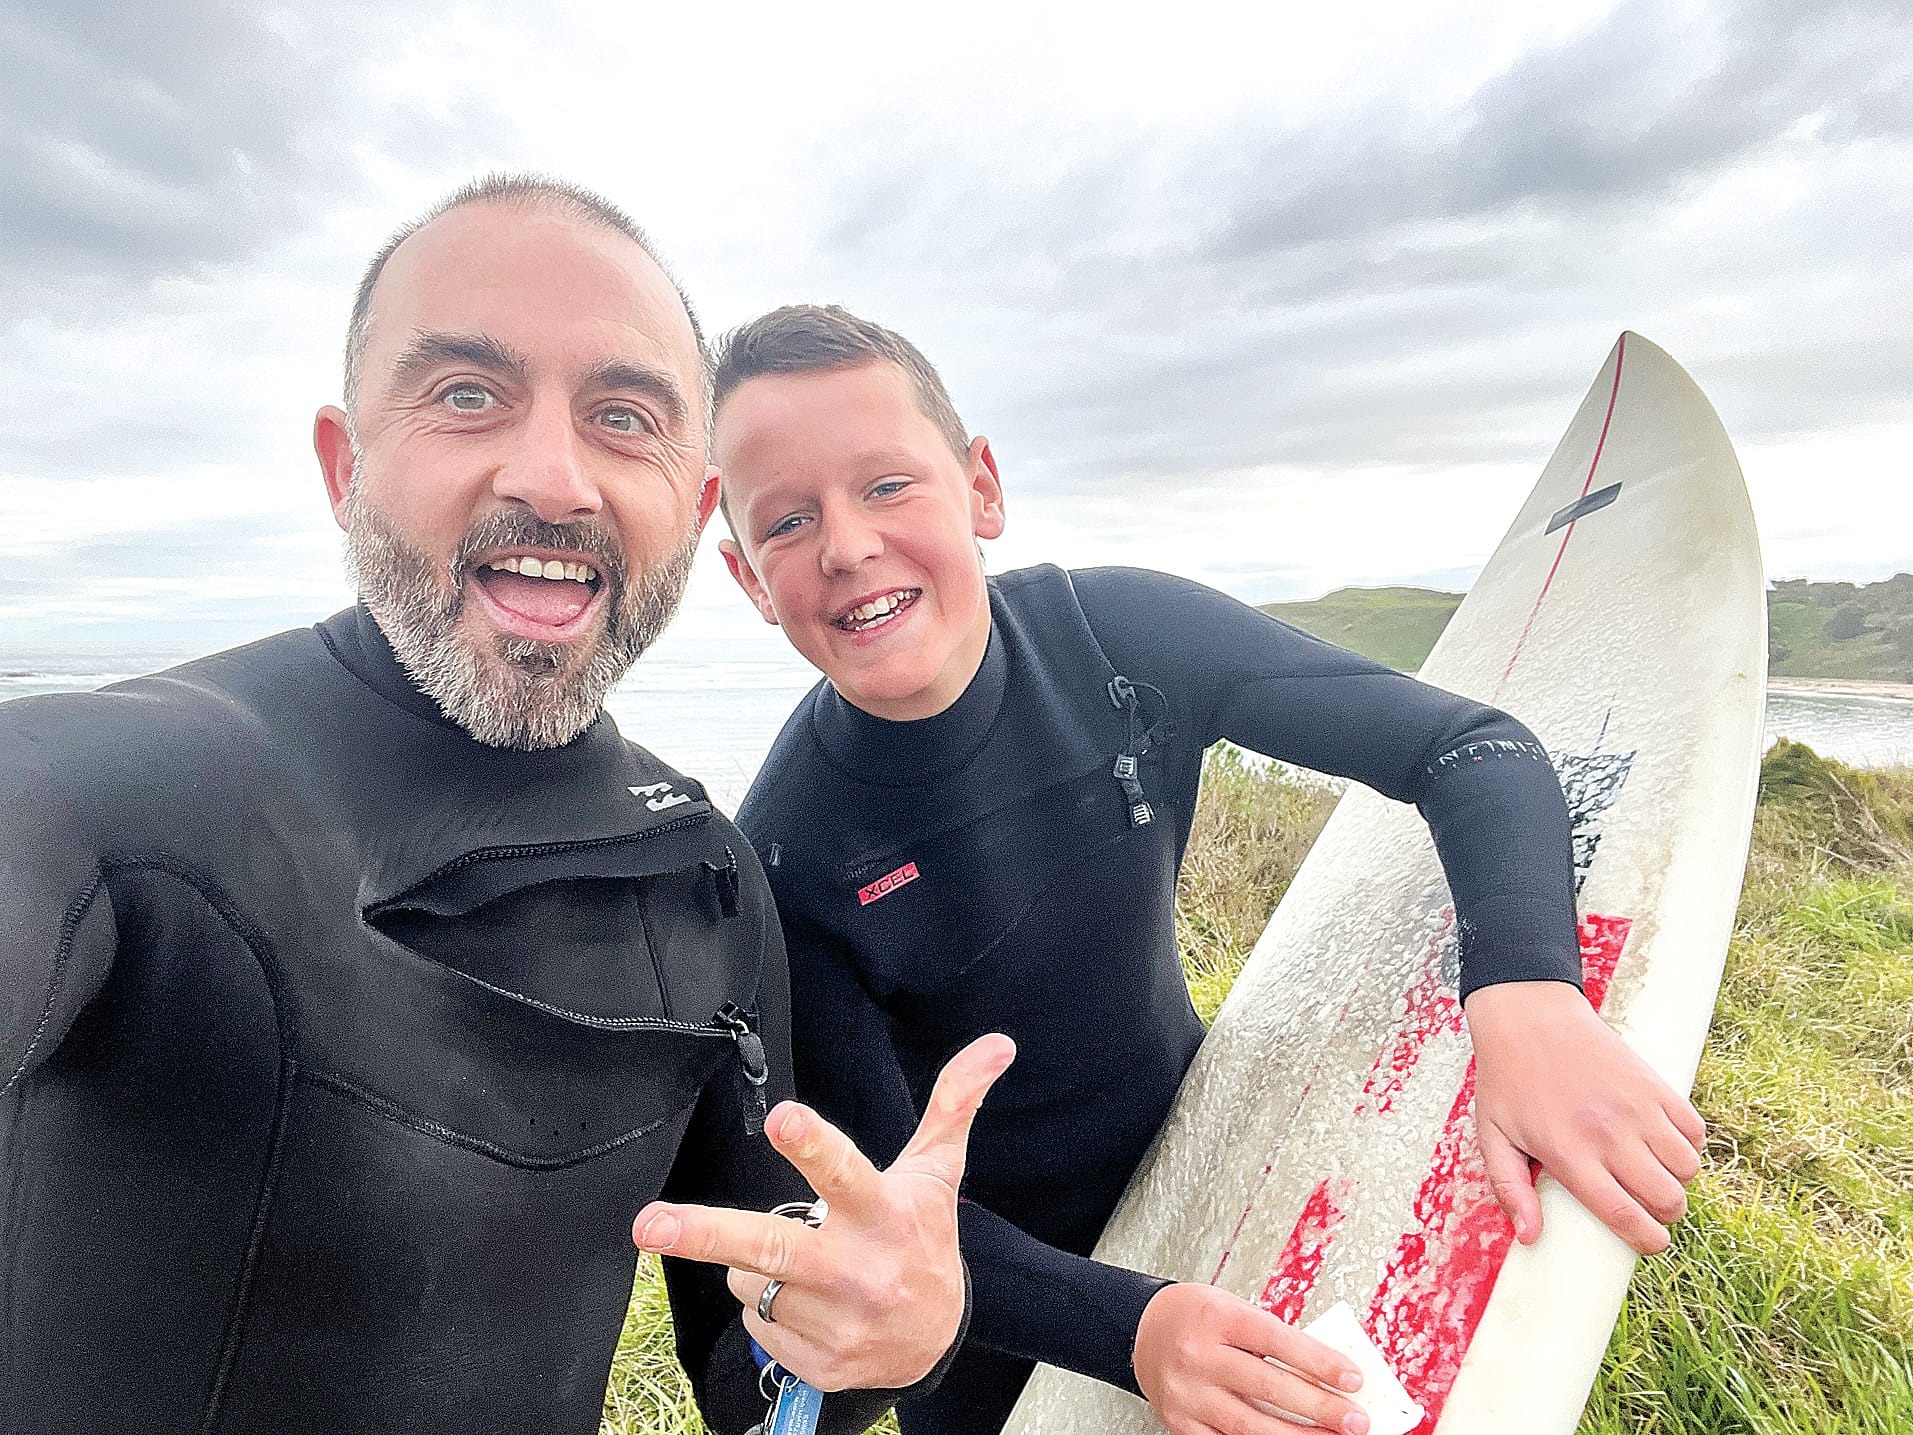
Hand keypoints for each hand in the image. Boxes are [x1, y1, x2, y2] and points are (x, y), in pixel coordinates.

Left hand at [631, 1034, 1015, 1390]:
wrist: (937, 1340)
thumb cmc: (924, 1239)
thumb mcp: (937, 1173)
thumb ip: (955, 1105)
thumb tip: (997, 1044)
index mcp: (883, 1214)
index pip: (844, 1172)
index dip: (812, 1143)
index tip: (782, 1116)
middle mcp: (857, 1270)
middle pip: (769, 1247)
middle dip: (704, 1234)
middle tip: (649, 1225)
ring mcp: (834, 1323)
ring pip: (749, 1280)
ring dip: (756, 1265)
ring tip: (804, 1261)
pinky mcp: (814, 1363)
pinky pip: (754, 1323)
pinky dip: (767, 1306)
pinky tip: (806, 1301)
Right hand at [1134, 1282, 1368, 1434]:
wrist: (1143, 1329)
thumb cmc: (1197, 1316)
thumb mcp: (1234, 1309)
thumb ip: (1275, 1339)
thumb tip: (1325, 1374)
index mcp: (1216, 1317)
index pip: (1277, 1342)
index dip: (1319, 1362)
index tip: (1353, 1379)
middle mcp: (1198, 1355)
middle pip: (1270, 1387)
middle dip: (1320, 1408)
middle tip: (1356, 1421)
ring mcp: (1188, 1393)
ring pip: (1252, 1425)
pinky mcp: (1181, 1422)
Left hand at [1466, 980, 1705, 1253]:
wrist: (1529, 1016)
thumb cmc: (1508, 1079)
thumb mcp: (1493, 1135)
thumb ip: (1510, 1188)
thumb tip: (1530, 1237)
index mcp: (1570, 1153)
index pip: (1625, 1215)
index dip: (1647, 1241)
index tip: (1649, 1243)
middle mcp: (1610, 1134)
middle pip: (1668, 1198)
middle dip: (1665, 1213)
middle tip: (1648, 1206)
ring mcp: (1637, 1107)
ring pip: (1688, 1167)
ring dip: (1677, 1178)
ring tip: (1653, 1172)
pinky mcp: (1655, 1083)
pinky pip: (1695, 1130)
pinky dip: (1688, 1143)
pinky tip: (1663, 1141)